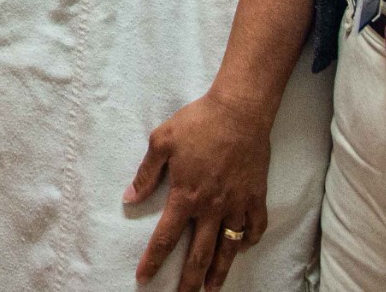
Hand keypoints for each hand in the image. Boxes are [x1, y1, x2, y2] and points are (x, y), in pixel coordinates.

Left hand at [125, 88, 272, 289]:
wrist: (239, 112)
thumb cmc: (198, 122)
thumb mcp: (161, 141)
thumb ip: (146, 173)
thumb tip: (129, 198)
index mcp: (186, 195)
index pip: (166, 237)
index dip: (154, 260)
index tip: (144, 277)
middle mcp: (212, 207)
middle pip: (199, 254)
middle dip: (189, 280)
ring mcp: (237, 205)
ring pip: (228, 248)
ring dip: (219, 272)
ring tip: (212, 290)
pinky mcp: (256, 198)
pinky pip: (254, 228)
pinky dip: (248, 241)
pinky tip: (242, 248)